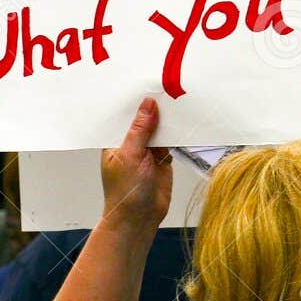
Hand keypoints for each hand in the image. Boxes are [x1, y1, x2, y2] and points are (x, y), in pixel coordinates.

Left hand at [100, 98, 172, 237]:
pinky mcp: (163, 159)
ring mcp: (147, 150)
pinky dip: (178, 133)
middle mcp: (131, 143)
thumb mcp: (130, 155)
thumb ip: (140, 130)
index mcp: (115, 140)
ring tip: (180, 98)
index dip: (136, 100)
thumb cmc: (125, 190)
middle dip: (155, 107)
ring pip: (160, 129)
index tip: (147, 81)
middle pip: (145, 119)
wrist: (139, 219)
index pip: (125, 114)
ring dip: (168, 120)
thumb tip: (148, 104)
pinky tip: (186, 120)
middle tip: (169, 84)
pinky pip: (171, 140)